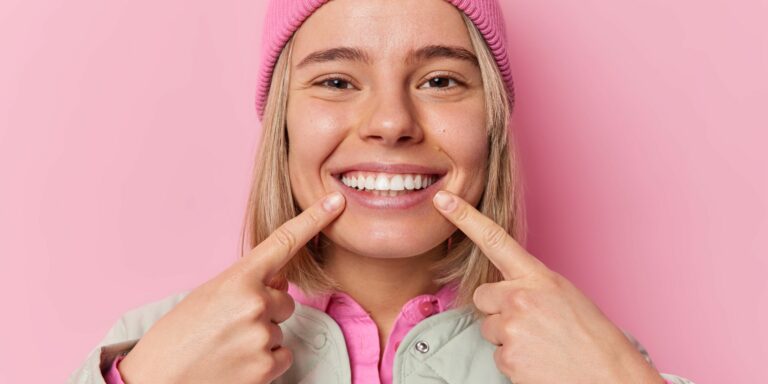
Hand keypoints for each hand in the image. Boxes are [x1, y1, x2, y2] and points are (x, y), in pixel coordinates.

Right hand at [118, 192, 344, 383]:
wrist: (156, 380)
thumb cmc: (177, 335)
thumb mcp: (209, 295)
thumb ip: (247, 283)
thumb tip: (279, 282)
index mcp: (237, 278)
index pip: (283, 242)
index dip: (313, 219)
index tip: (335, 201)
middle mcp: (255, 303)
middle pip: (285, 299)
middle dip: (266, 310)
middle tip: (230, 325)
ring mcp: (262, 336)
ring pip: (282, 329)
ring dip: (261, 337)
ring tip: (226, 346)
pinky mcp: (265, 368)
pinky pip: (283, 355)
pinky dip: (265, 361)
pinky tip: (237, 363)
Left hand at [432, 190, 664, 383]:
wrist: (609, 374)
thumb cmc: (591, 335)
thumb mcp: (564, 295)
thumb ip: (531, 285)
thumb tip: (506, 289)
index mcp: (538, 277)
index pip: (495, 240)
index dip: (466, 217)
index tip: (443, 200)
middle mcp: (520, 298)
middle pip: (482, 296)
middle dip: (496, 309)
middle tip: (529, 323)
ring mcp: (512, 328)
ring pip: (488, 327)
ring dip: (507, 336)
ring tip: (540, 345)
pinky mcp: (508, 357)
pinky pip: (497, 354)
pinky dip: (514, 361)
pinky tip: (538, 361)